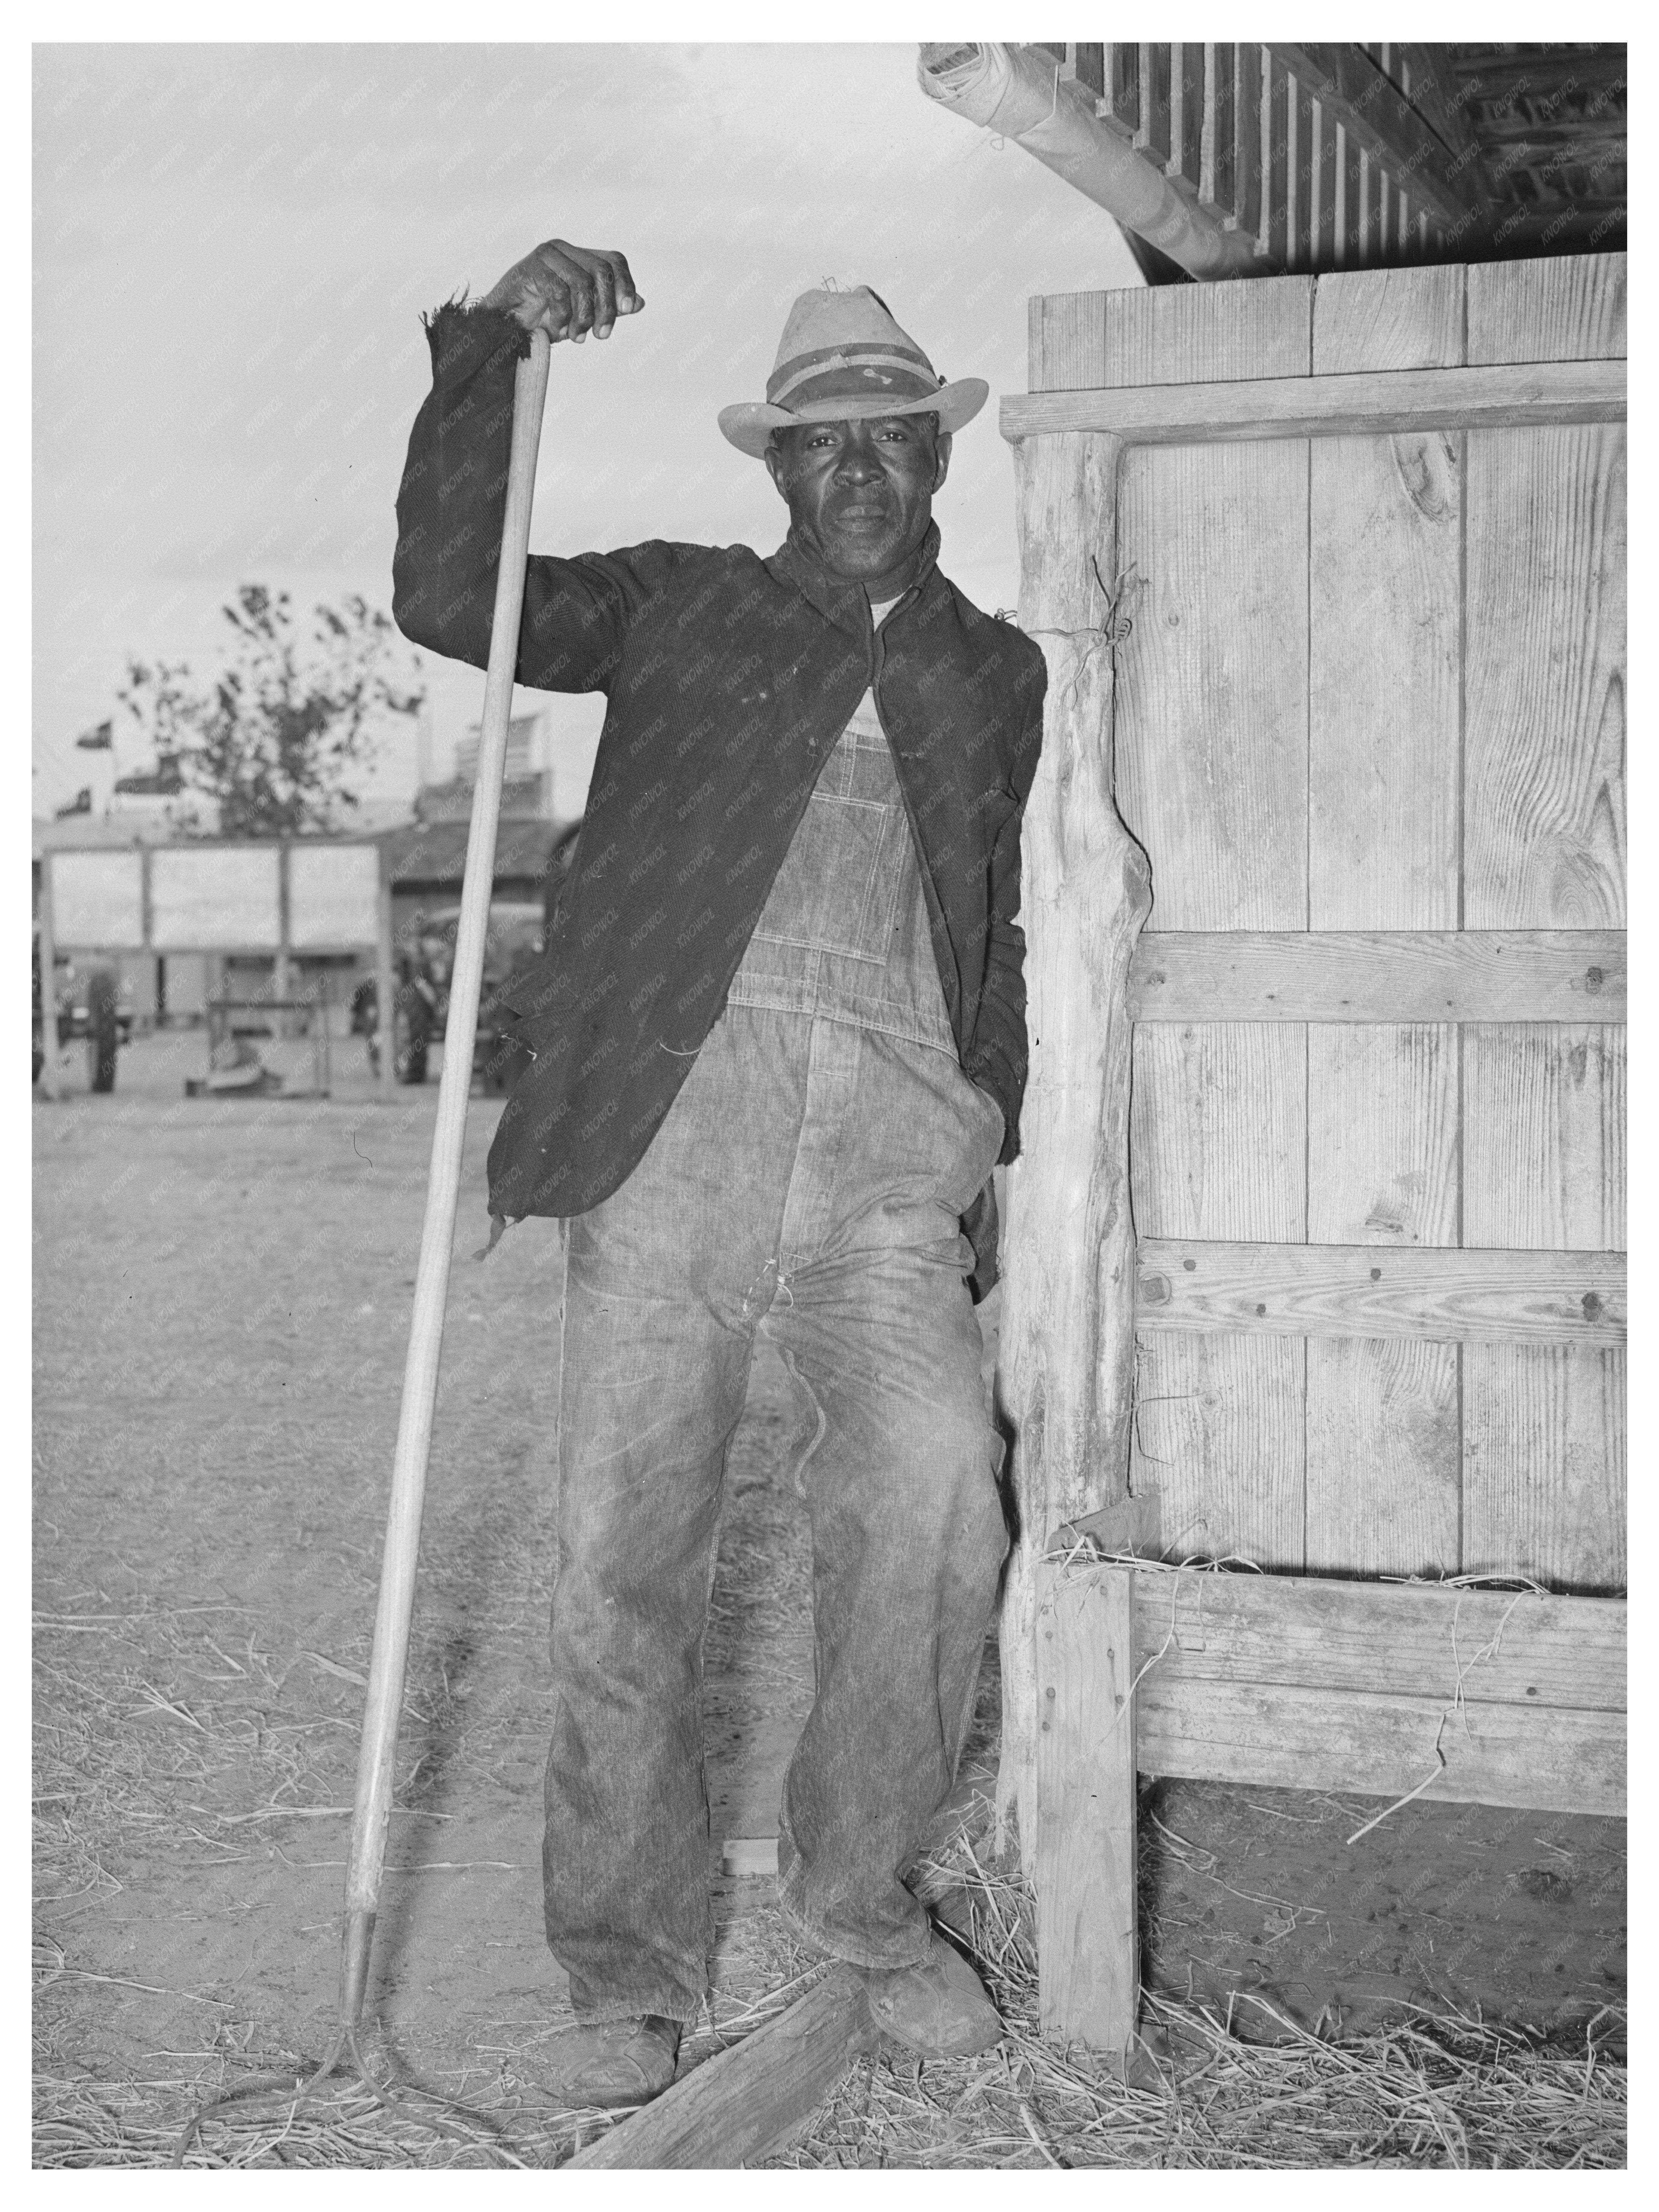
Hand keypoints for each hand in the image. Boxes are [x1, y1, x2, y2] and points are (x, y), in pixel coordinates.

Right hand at [480, 239, 642, 343]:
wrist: (504, 326)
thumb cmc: (542, 319)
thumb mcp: (582, 315)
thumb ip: (608, 307)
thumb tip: (640, 303)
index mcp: (577, 256)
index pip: (613, 260)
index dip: (625, 283)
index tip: (628, 310)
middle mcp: (563, 250)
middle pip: (602, 271)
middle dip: (606, 307)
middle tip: (601, 335)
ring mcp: (546, 256)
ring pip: (582, 282)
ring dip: (584, 317)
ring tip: (577, 338)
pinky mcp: (531, 268)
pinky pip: (559, 292)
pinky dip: (563, 317)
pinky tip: (558, 330)